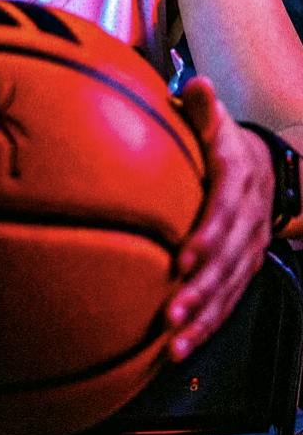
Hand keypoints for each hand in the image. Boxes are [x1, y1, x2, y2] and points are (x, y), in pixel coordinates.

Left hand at [165, 76, 273, 359]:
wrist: (263, 164)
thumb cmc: (220, 141)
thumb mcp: (214, 121)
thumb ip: (202, 109)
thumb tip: (197, 85)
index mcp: (237, 181)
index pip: (225, 210)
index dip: (209, 235)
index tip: (185, 257)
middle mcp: (248, 219)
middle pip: (228, 260)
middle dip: (202, 290)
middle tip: (172, 313)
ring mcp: (249, 247)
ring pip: (230, 288)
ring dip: (204, 318)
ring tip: (174, 344)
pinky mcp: (243, 267)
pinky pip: (228, 300)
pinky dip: (208, 325)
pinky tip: (181, 348)